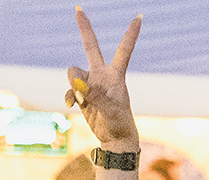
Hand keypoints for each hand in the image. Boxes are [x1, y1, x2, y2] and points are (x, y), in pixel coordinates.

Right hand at [67, 8, 141, 151]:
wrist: (115, 139)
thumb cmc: (119, 123)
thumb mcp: (110, 110)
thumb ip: (94, 95)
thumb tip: (77, 83)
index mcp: (116, 75)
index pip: (124, 50)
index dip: (131, 34)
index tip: (140, 17)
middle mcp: (102, 74)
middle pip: (91, 46)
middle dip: (84, 28)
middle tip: (78, 8)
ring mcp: (91, 83)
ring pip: (72, 71)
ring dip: (72, 84)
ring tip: (82, 100)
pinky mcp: (81, 93)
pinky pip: (69, 89)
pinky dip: (68, 96)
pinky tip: (71, 106)